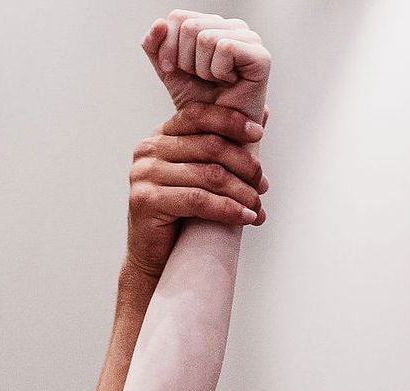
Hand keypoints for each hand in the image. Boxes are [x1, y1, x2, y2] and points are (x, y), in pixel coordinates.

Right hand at [125, 103, 266, 280]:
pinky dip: (227, 209)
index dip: (230, 121)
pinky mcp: (146, 201)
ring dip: (240, 192)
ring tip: (257, 206)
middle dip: (243, 165)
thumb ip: (224, 142)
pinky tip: (245, 217)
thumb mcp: (200, 173)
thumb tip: (265, 112)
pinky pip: (198, 200)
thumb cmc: (179, 217)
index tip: (258, 134)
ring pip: (208, 175)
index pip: (198, 115)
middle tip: (262, 185)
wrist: (154, 259)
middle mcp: (148, 151)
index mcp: (160, 136)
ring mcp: (144, 175)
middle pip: (208, 146)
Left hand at [143, 11, 271, 123]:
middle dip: (185, 61)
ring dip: (202, 69)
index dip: (168, 47)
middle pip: (189, 26)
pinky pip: (224, 47)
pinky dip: (218, 71)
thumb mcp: (169, 71)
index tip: (174, 70)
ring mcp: (249, 38)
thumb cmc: (198, 106)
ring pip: (205, 37)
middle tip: (200, 80)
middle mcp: (232, 26)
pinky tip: (228, 82)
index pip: (178, 17)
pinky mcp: (260, 55)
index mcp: (212, 25)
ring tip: (214, 82)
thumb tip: (160, 23)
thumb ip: (156, 46)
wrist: (216, 138)